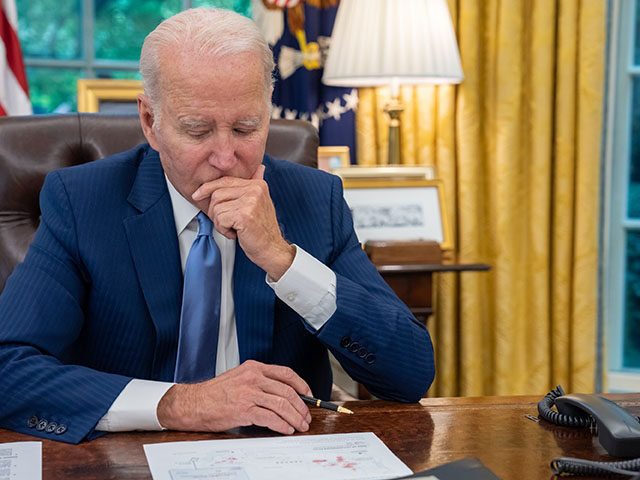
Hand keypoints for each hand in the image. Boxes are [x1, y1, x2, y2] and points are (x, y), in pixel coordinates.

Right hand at [157, 360, 312, 433]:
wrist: (193, 403)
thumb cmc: (215, 394)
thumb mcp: (239, 378)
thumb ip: (260, 382)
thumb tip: (283, 395)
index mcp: (254, 368)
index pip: (286, 373)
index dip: (302, 385)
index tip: (309, 395)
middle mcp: (253, 377)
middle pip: (288, 391)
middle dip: (302, 406)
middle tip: (306, 416)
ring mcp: (249, 393)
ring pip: (282, 404)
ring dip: (295, 417)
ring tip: (300, 425)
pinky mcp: (244, 409)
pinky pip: (270, 418)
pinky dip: (282, 425)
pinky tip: (286, 429)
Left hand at [192, 165, 294, 279]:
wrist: (272, 249)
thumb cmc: (263, 230)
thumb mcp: (261, 203)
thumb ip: (255, 186)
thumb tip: (259, 168)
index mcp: (258, 185)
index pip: (225, 181)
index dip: (208, 188)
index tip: (197, 194)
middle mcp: (255, 190)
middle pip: (217, 194)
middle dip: (215, 211)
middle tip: (226, 222)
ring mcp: (251, 201)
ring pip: (217, 208)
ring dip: (220, 223)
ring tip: (234, 228)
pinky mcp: (245, 215)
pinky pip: (220, 219)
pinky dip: (223, 229)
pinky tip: (236, 233)